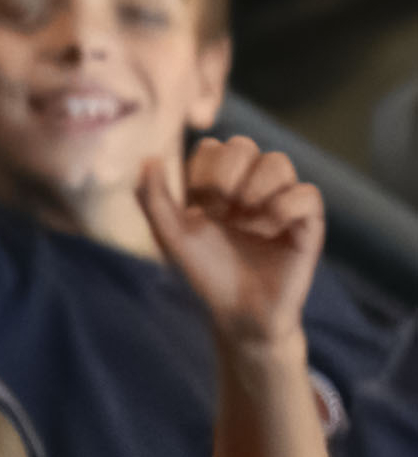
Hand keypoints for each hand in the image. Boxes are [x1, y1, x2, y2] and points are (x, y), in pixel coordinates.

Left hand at [141, 131, 322, 349]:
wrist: (238, 312)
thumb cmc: (205, 272)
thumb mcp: (171, 237)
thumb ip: (154, 200)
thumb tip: (148, 158)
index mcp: (219, 185)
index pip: (213, 147)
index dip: (202, 172)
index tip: (198, 208)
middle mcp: (252, 186)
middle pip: (243, 144)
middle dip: (225, 176)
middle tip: (220, 212)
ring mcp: (282, 200)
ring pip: (278, 162)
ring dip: (254, 190)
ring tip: (246, 225)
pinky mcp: (309, 221)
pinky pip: (307, 193)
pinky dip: (284, 207)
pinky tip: (269, 231)